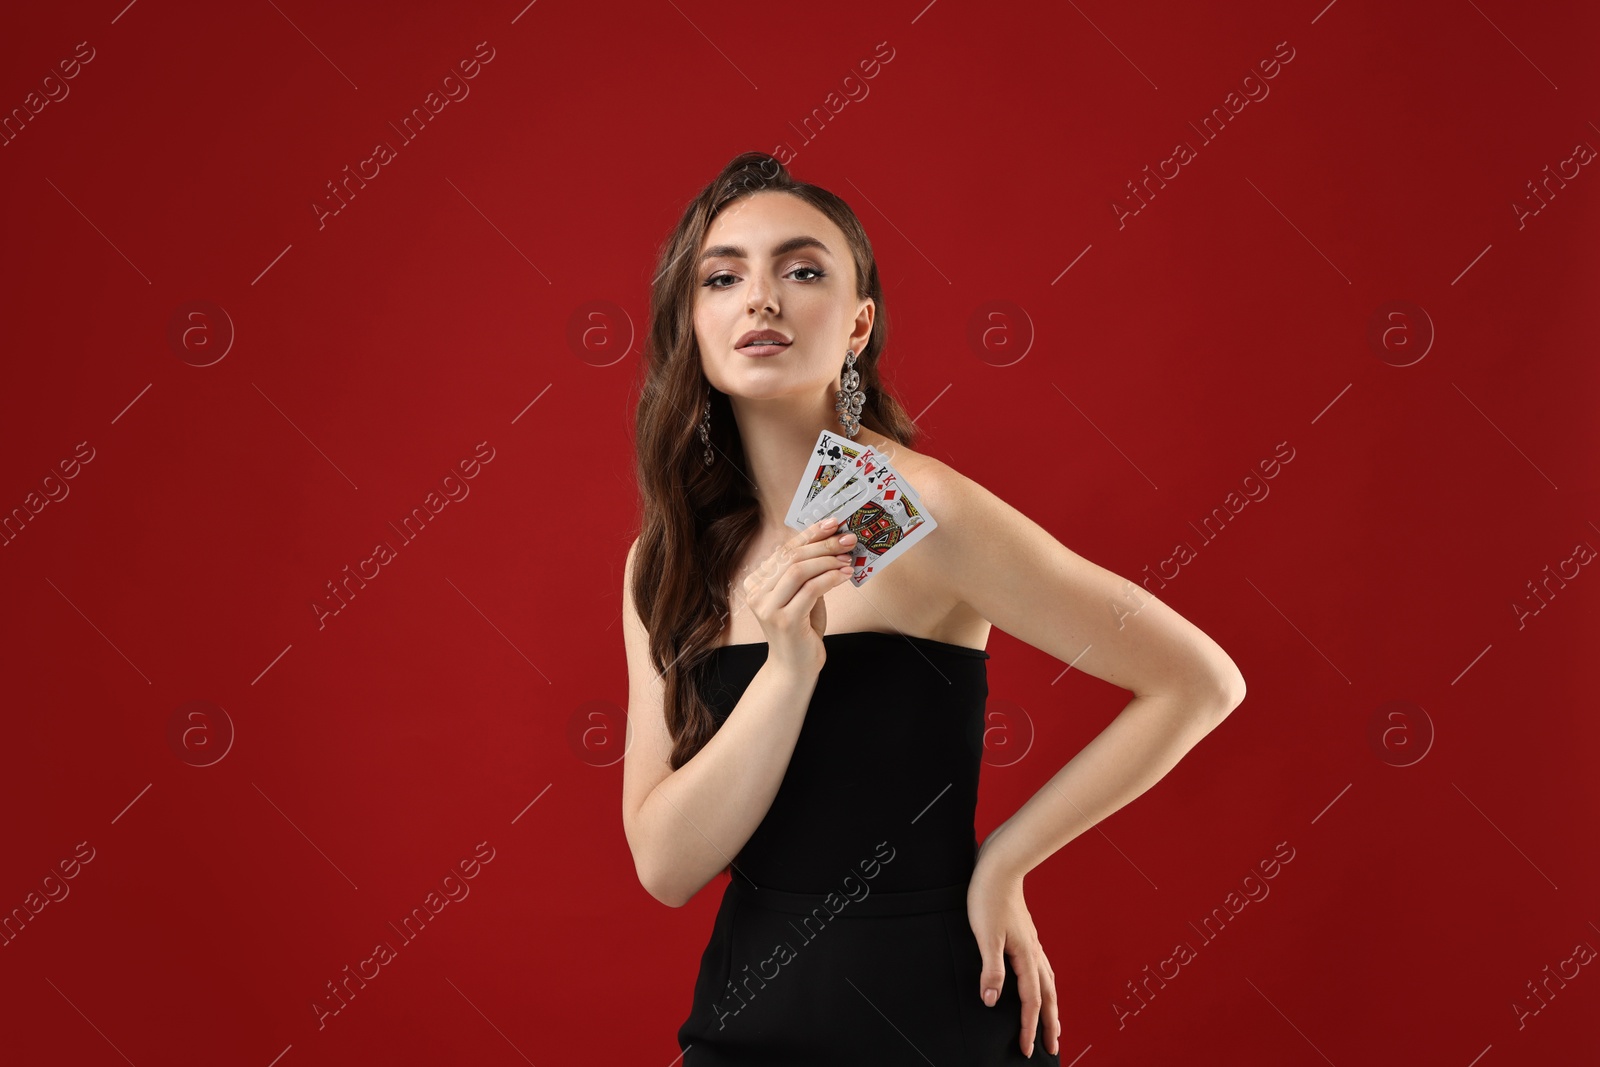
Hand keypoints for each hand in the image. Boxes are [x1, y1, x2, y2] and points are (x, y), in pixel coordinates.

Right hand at [742, 516, 857, 672]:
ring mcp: (767, 607)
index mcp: (756, 582)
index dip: (809, 534)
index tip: (832, 523)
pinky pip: (810, 590)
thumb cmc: (801, 629)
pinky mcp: (784, 621)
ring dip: (827, 561)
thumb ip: (807, 573)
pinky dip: (830, 579)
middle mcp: (756, 592)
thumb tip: (831, 542)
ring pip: (798, 570)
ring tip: (848, 559)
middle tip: (847, 539)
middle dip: (823, 544)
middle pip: (791, 557)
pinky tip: (845, 576)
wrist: (794, 667)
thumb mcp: (802, 595)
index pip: (784, 550)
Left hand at [967, 850, 1059, 1058]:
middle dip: (1050, 1023)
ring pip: (1048, 981)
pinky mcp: (1026, 935)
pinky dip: (1045, 984)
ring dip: (1051, 1005)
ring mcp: (1032, 942)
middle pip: (1047, 996)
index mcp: (1025, 956)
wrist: (999, 866)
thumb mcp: (985, 936)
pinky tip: (1039, 982)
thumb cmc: (988, 897)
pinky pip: (1042, 968)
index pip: (1031, 1001)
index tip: (1028, 1050)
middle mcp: (1034, 951)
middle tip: (1052, 1046)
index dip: (1029, 1028)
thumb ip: (991, 970)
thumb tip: (993, 1001)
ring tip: (1053, 1021)